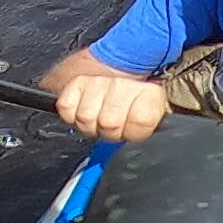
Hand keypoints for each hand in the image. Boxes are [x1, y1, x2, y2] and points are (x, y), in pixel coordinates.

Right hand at [52, 61, 172, 143]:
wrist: (118, 80)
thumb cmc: (137, 107)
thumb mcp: (156, 119)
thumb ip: (152, 129)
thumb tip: (145, 143)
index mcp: (150, 93)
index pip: (140, 121)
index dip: (133, 133)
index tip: (132, 131)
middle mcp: (122, 83)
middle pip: (109, 123)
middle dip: (109, 133)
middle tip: (113, 128)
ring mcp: (97, 82)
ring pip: (85, 118)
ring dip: (89, 126)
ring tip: (98, 121)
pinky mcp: (75, 83)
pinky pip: (66, 108)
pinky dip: (70, 116)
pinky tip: (82, 112)